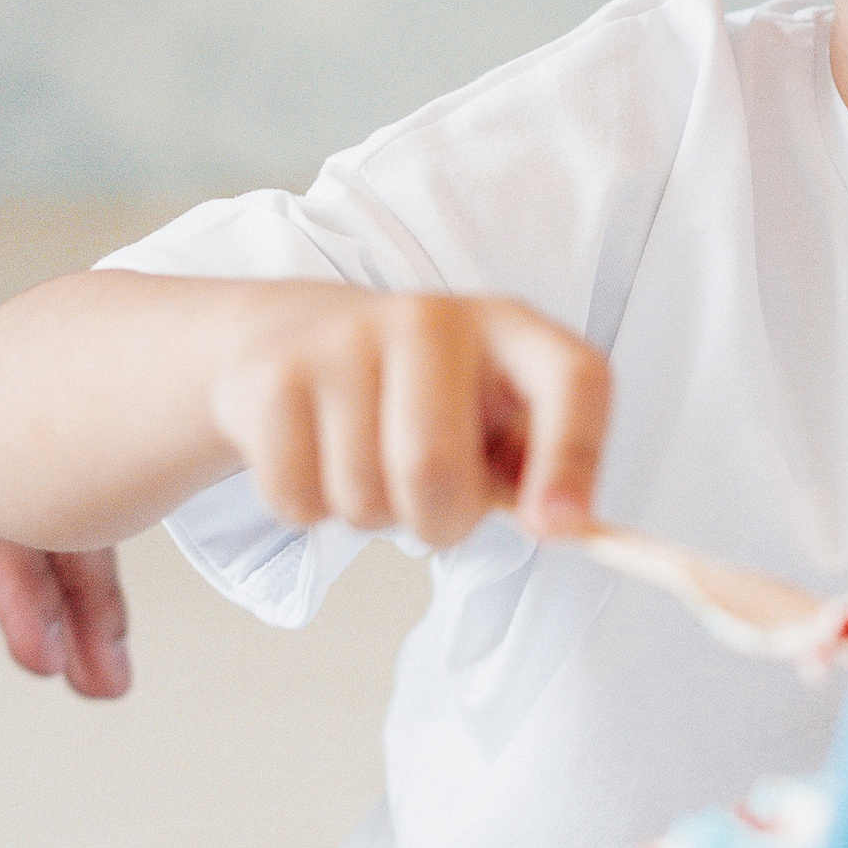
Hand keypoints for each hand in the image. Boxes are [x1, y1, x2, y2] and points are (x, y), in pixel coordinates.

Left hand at [0, 126, 128, 691]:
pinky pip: (28, 446)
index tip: (39, 652)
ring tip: (104, 653)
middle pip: (41, 485)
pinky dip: (61, 510)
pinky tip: (78, 565)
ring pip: (48, 467)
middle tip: (104, 682)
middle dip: (82, 588)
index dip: (16, 576)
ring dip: (82, 558)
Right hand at [207, 288, 610, 545]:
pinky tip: (320, 457)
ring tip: (371, 465)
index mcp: (509, 328)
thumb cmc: (419, 394)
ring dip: (371, 515)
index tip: (558, 528)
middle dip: (438, 522)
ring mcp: (345, 339)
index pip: (571, 378)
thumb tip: (563, 523)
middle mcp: (431, 318)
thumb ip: (534, 470)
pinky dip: (311, 509)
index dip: (573, 457)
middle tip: (434, 507)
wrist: (293, 334)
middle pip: (434, 467)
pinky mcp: (274, 375)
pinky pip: (298, 499)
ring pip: (362, 496)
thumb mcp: (492, 414)